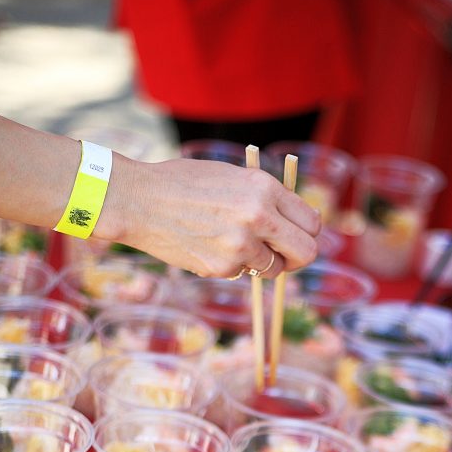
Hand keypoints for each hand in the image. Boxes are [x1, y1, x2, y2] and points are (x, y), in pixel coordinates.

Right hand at [97, 154, 320, 277]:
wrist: (139, 200)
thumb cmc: (183, 184)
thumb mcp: (232, 177)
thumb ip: (265, 198)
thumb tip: (295, 224)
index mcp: (265, 187)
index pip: (312, 222)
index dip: (307, 232)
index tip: (295, 236)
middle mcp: (259, 216)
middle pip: (307, 253)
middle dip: (298, 258)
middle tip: (284, 256)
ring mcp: (242, 245)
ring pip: (275, 269)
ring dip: (262, 263)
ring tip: (235, 245)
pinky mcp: (223, 267)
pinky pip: (243, 274)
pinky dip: (233, 266)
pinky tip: (210, 246)